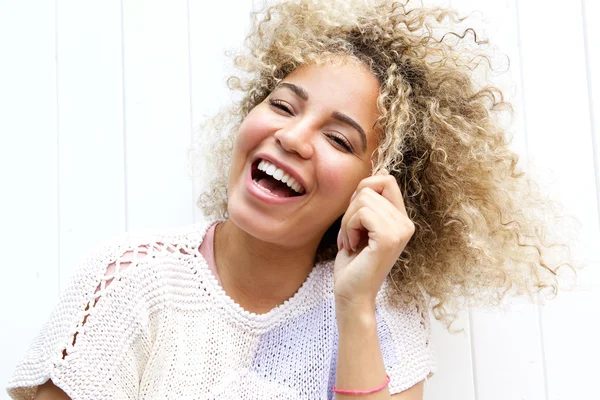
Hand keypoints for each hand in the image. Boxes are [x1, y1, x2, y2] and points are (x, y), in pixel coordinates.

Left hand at [334, 169, 414, 313]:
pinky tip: (352, 246)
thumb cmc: (352, 263)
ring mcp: (400, 231)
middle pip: (370, 187)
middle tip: (350, 234)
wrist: (351, 294)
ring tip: (351, 242)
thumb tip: (366, 181)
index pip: (386, 179)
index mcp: (401, 219)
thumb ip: (367, 205)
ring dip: (347, 221)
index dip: (363, 189)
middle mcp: (406, 224)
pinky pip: (362, 213)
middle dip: (350, 209)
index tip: (355, 216)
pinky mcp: (389, 238)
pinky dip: (349, 228)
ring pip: (363, 199)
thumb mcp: (361, 226)